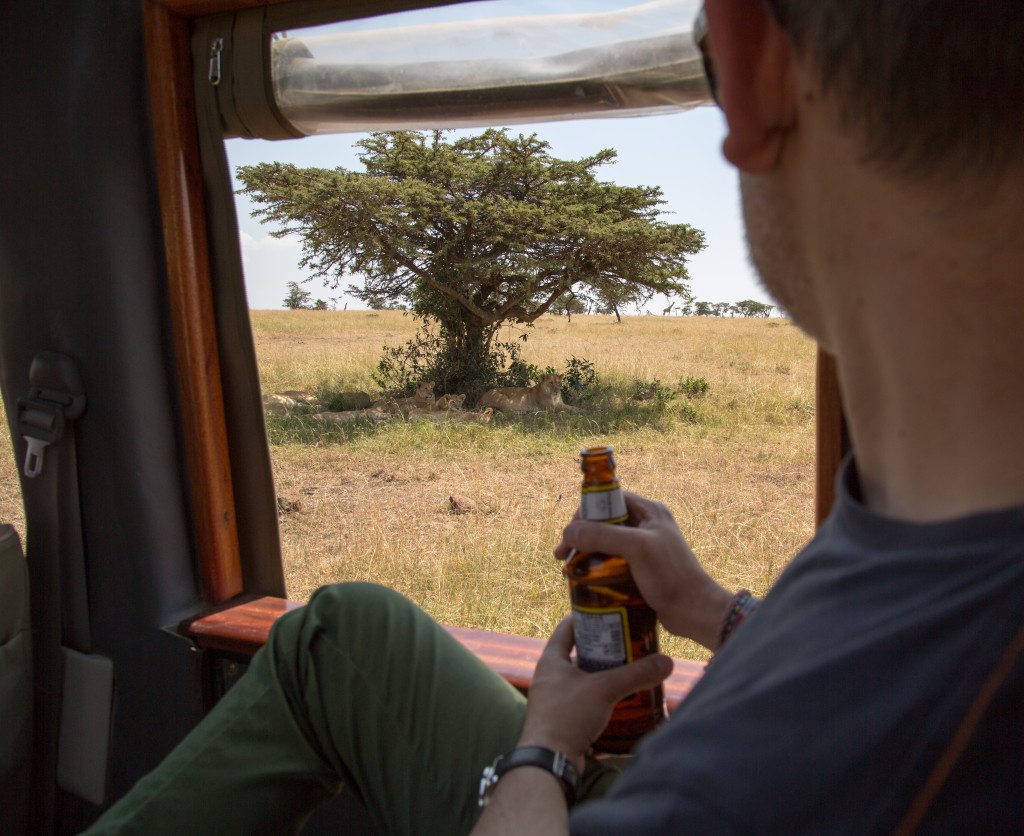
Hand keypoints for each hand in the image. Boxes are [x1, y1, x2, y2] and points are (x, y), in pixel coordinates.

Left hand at [517, 617, 673, 771]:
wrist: (548, 760)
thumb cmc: (568, 715)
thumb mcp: (604, 689)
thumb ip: (635, 674)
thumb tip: (667, 662)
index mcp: (551, 660)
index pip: (566, 628)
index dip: (584, 617)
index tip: (606, 611)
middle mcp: (550, 677)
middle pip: (577, 654)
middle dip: (601, 649)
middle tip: (627, 642)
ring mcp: (555, 700)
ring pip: (582, 679)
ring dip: (602, 674)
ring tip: (628, 668)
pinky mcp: (563, 720)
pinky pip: (584, 701)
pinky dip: (600, 697)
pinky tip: (620, 699)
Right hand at [555, 492, 732, 649]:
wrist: (694, 611)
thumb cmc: (670, 575)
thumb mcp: (636, 548)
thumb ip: (602, 535)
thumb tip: (569, 531)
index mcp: (650, 511)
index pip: (610, 500)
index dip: (587, 512)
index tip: (570, 531)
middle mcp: (647, 525)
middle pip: (604, 522)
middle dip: (581, 536)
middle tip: (563, 554)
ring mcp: (645, 548)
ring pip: (606, 543)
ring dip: (586, 553)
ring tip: (569, 570)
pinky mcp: (642, 569)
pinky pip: (612, 562)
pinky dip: (596, 568)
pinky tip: (584, 580)